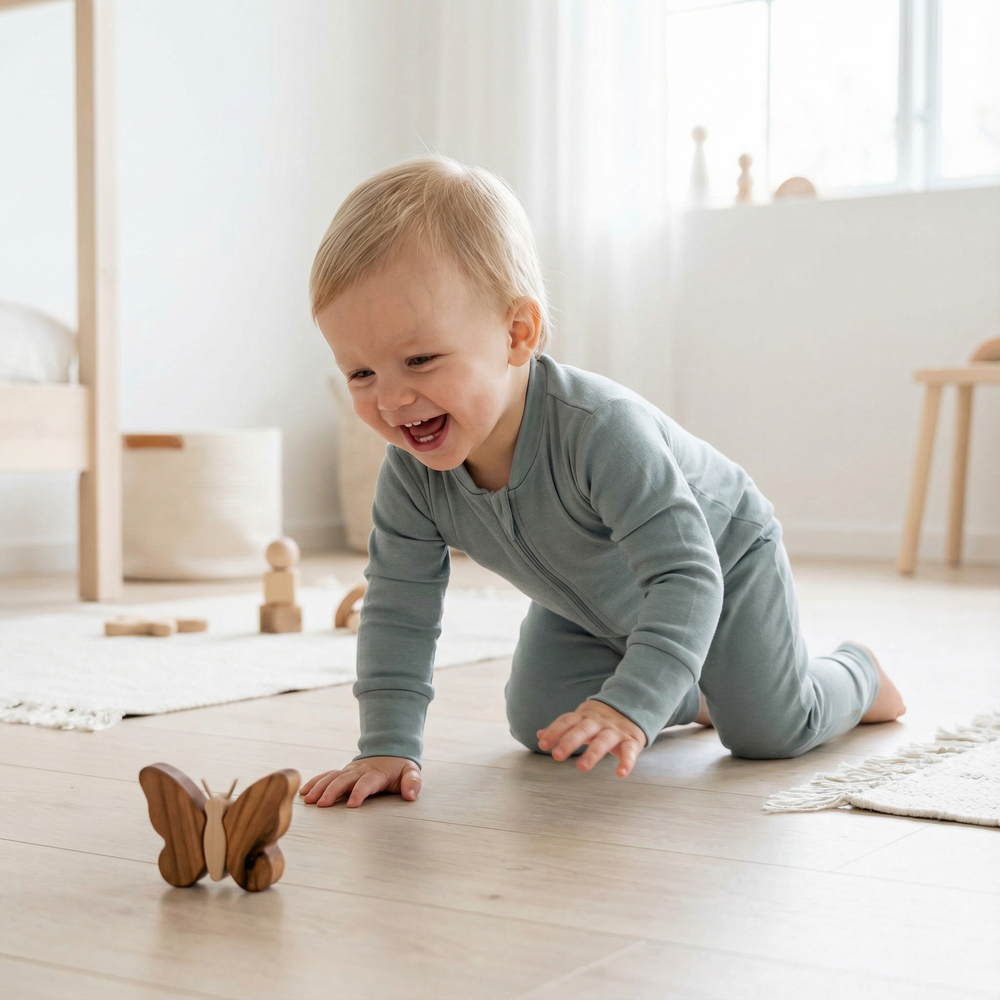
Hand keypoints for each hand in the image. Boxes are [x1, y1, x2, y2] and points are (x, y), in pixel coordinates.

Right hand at [299, 756, 420, 807]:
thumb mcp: (410, 772)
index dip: (359, 792)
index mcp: (376, 773)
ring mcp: (349, 771)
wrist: (390, 751)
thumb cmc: (400, 768)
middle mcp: (359, 771)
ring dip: (319, 787)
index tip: (352, 805)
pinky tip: (304, 792)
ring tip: (308, 800)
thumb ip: (412, 783)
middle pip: (343, 780)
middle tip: (322, 805)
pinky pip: (326, 776)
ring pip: (331, 777)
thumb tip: (411, 796)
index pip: (366, 783)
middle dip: (332, 791)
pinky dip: (314, 782)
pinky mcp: (342, 773)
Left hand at [537, 700, 646, 777]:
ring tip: (582, 767)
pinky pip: (630, 750)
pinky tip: (621, 773)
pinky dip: (627, 762)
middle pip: (582, 729)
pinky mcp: (631, 739)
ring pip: (603, 740)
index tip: (542, 745)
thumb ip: (562, 728)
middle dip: (569, 742)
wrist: (633, 705)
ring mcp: (615, 730)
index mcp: (584, 716)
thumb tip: (539, 736)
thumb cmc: (601, 719)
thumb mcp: (581, 719)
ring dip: (593, 753)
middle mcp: (598, 722)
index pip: (566, 721)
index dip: (554, 731)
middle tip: (556, 756)